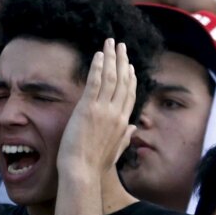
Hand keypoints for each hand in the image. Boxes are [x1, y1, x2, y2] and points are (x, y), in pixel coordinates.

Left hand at [56, 39, 136, 180]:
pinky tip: (98, 55)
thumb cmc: (94, 166)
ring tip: (111, 43)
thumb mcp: (114, 152)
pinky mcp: (88, 108)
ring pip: (111, 78)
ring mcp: (103, 110)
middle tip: (122, 46)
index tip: (129, 66)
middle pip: (123, 81)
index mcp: (122, 123)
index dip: (130, 77)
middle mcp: (116, 114)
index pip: (129, 94)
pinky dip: (98, 67)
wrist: (82, 172)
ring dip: (112, 57)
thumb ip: (125, 138)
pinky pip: (95, 83)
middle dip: (123, 61)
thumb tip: (134, 129)